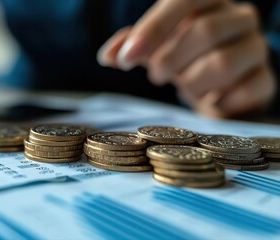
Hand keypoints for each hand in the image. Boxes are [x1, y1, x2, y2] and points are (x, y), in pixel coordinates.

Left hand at [98, 0, 276, 117]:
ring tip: (183, 86)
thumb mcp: (156, 48)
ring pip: (222, 63)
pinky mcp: (267, 79)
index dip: (153, 29)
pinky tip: (209, 100)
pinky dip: (218, 101)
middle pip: (204, 31)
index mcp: (210, 2)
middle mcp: (240, 17)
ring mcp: (257, 47)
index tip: (125, 60)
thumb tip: (107, 56)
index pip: (184, 1)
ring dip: (191, 83)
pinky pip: (245, 90)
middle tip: (156, 76)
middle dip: (169, 60)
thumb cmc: (184, 59)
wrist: (219, 86)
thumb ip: (132, 46)